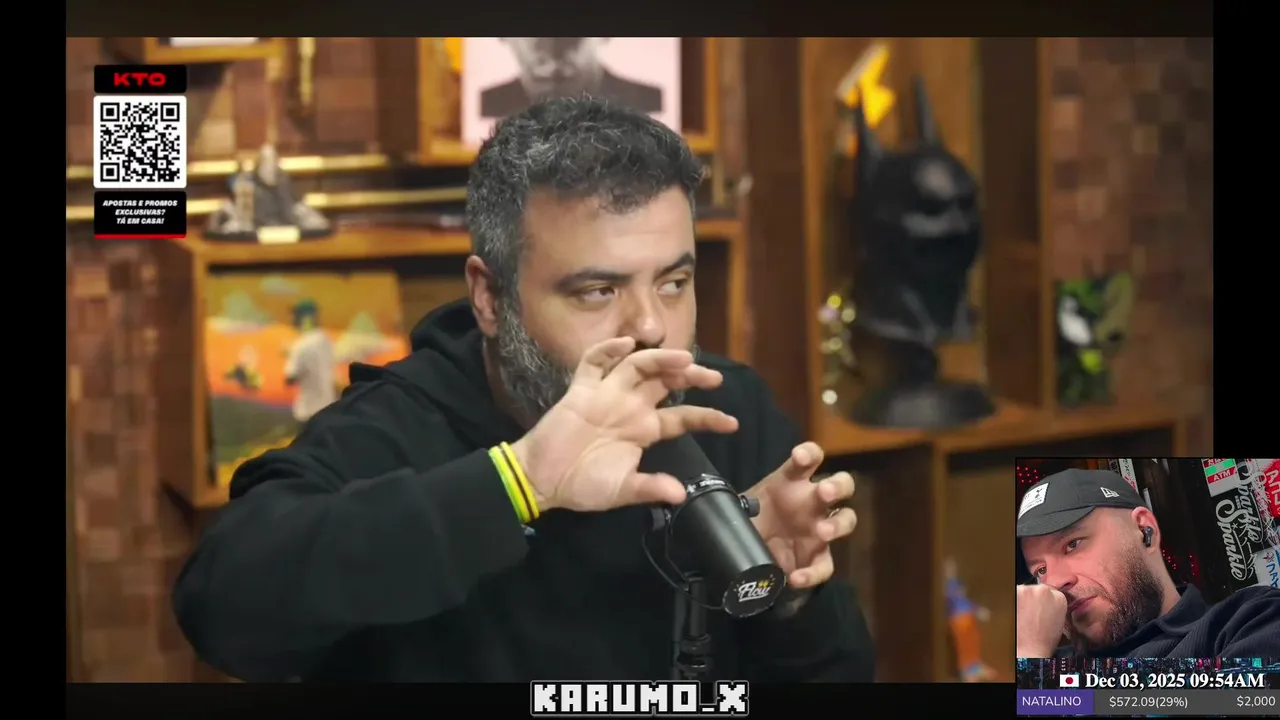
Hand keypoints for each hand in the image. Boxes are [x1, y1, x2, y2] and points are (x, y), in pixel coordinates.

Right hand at [511, 337, 738, 512]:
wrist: (542, 479)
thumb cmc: (582, 485)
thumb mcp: (621, 490)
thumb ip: (649, 488)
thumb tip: (682, 495)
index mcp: (643, 430)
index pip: (682, 418)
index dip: (707, 417)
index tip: (732, 423)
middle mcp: (629, 407)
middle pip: (664, 381)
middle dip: (690, 375)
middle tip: (714, 377)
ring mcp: (606, 396)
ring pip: (637, 366)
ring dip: (659, 358)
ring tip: (682, 358)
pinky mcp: (580, 391)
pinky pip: (593, 364)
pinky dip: (607, 351)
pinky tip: (623, 344)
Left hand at [746, 442, 857, 589]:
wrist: (746, 553)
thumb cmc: (749, 520)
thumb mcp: (741, 507)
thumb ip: (737, 503)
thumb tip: (715, 506)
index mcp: (793, 482)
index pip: (810, 459)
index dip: (809, 454)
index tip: (800, 457)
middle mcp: (812, 502)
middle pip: (842, 484)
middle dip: (836, 485)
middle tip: (824, 492)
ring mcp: (820, 529)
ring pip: (846, 519)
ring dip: (839, 524)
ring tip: (823, 532)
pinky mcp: (817, 558)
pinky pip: (825, 566)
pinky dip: (812, 573)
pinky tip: (796, 578)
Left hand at [1016, 584, 1067, 657]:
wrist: (1030, 649)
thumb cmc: (1044, 640)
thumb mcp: (1058, 621)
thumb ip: (1053, 606)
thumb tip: (1044, 602)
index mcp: (1059, 597)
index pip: (1050, 592)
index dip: (1042, 601)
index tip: (1039, 608)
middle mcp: (1044, 590)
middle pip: (1035, 590)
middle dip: (1031, 599)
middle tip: (1028, 613)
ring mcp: (1028, 590)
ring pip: (1022, 591)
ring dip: (1021, 599)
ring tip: (1020, 615)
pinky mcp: (1014, 593)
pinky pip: (1011, 594)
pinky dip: (1011, 602)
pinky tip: (1014, 614)